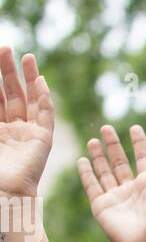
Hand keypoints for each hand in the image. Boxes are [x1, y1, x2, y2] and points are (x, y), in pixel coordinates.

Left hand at [0, 47, 53, 196]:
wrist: (3, 193)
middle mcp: (12, 129)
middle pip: (11, 93)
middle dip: (9, 71)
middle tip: (5, 48)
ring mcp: (28, 134)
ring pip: (29, 100)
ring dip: (29, 78)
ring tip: (27, 57)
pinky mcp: (42, 141)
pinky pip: (45, 115)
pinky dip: (44, 98)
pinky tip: (40, 81)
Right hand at [77, 124, 145, 241]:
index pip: (142, 158)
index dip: (139, 143)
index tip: (135, 127)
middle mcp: (131, 189)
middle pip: (119, 162)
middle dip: (113, 145)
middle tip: (106, 127)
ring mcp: (115, 197)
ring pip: (104, 172)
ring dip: (98, 156)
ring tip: (93, 139)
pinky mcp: (101, 206)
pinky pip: (92, 186)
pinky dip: (86, 173)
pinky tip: (82, 160)